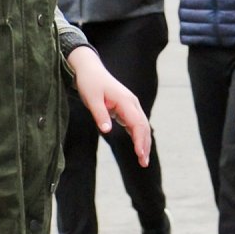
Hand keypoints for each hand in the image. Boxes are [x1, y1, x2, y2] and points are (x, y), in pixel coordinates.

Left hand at [69, 46, 152, 166]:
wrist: (89, 69)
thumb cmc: (89, 83)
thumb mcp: (91, 99)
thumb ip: (100, 114)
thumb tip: (107, 131)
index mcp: (125, 101)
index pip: (137, 123)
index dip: (140, 140)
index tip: (140, 154)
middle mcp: (132, 103)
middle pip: (143, 126)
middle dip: (145, 145)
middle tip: (143, 163)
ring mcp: (130, 105)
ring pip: (142, 126)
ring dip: (144, 142)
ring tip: (143, 160)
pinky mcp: (126, 108)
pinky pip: (136, 124)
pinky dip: (138, 136)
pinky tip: (138, 148)